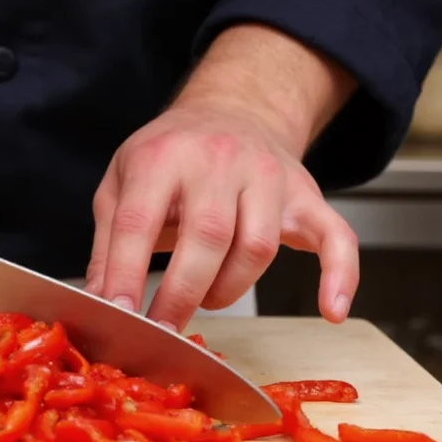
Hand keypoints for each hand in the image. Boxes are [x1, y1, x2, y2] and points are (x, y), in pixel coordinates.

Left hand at [84, 98, 358, 331]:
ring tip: (205, 297)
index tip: (120, 314)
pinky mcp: (306, 195)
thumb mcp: (120, 184)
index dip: (128, 271)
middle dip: (181, 294)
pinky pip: (335, 236)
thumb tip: (101, 302)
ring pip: (258, 247)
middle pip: (208, 237)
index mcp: (162, 157)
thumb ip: (110, 242)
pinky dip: (340, 276)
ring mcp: (268, 177)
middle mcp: (219, 162)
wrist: (232, 110)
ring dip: (229, 289)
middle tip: (164, 330)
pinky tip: (332, 311)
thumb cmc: (168, 156)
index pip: (141, 220)